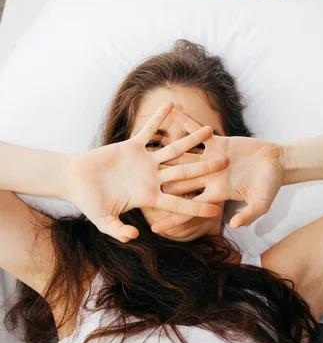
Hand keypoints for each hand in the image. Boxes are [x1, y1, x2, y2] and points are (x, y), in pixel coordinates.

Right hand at [67, 103, 228, 241]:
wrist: (76, 181)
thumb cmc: (89, 202)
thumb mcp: (104, 221)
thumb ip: (117, 231)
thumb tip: (134, 236)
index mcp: (148, 197)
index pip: (178, 204)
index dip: (197, 207)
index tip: (217, 211)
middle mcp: (152, 178)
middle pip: (184, 172)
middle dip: (205, 167)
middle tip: (226, 162)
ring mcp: (145, 162)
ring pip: (173, 149)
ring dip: (191, 139)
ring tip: (210, 130)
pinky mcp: (132, 146)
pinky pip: (149, 130)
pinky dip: (160, 118)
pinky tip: (173, 105)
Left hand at [152, 111, 283, 233]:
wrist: (277, 163)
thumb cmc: (270, 186)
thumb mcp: (261, 203)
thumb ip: (249, 215)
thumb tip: (235, 226)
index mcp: (215, 193)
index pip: (189, 208)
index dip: (173, 218)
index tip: (155, 230)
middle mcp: (208, 177)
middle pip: (178, 182)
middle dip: (158, 186)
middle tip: (137, 189)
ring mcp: (210, 159)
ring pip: (182, 155)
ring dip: (165, 151)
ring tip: (143, 147)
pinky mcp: (217, 142)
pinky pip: (197, 131)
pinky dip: (185, 122)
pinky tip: (171, 113)